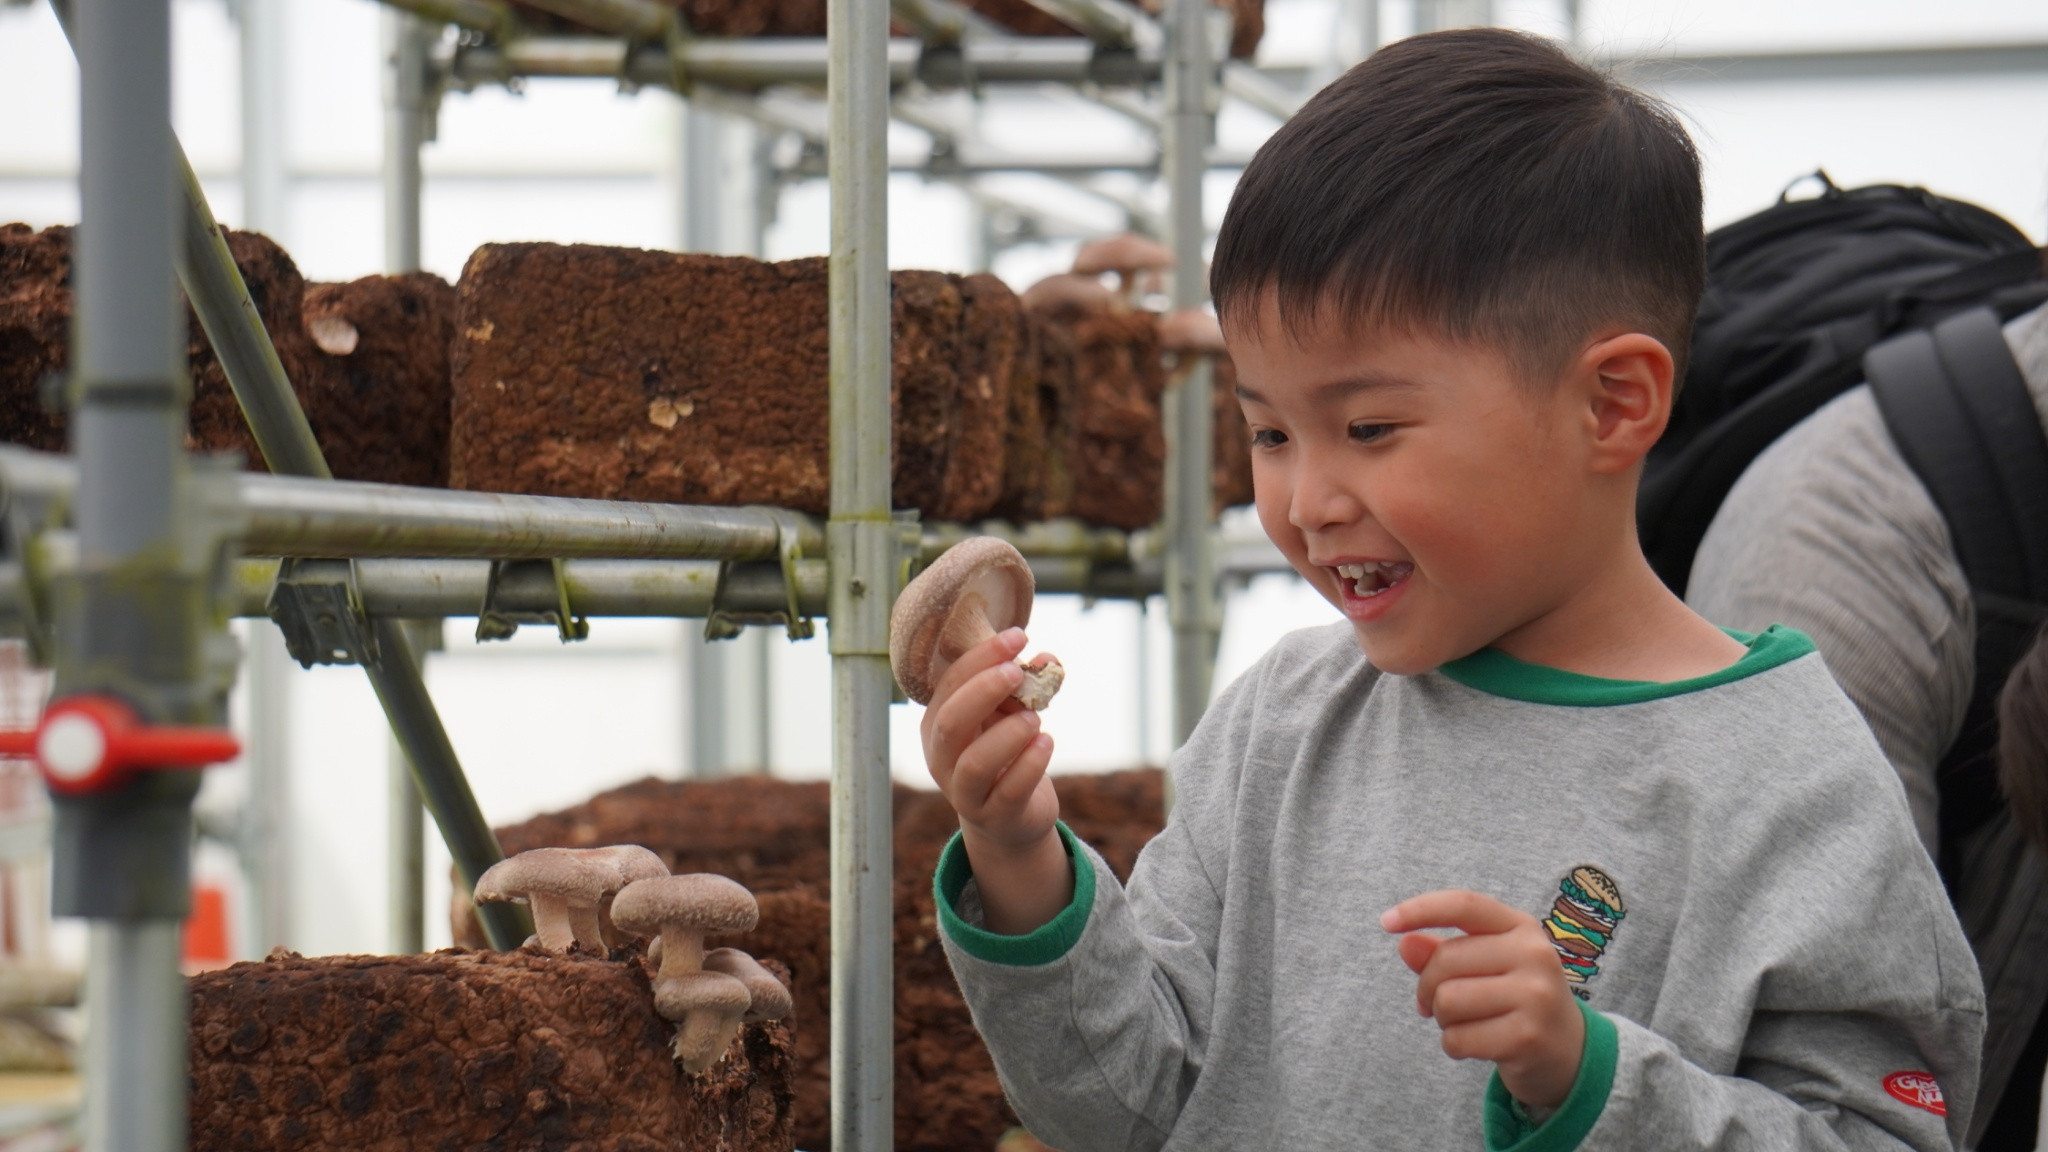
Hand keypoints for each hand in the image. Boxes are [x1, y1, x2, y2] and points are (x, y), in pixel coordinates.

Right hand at [921, 627, 1067, 933]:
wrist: (1009, 817)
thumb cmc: (1005, 753)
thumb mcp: (1008, 715)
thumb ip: (1023, 685)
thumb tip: (1047, 657)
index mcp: (937, 724)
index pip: (949, 684)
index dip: (982, 657)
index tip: (1018, 636)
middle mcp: (941, 757)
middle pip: (951, 721)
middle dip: (984, 690)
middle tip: (1017, 672)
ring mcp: (963, 791)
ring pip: (975, 762)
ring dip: (1009, 733)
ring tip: (1035, 718)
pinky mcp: (993, 816)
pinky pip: (1009, 791)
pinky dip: (1031, 764)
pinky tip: (1046, 742)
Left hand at [1382, 890, 1585, 1109]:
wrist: (1569, 1052)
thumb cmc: (1514, 999)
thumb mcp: (1485, 966)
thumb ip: (1442, 951)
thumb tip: (1404, 943)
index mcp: (1521, 927)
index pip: (1464, 905)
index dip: (1420, 909)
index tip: (1386, 922)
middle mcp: (1534, 954)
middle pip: (1444, 960)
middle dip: (1427, 988)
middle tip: (1437, 1005)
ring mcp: (1534, 995)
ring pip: (1447, 1001)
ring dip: (1442, 1019)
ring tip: (1464, 1023)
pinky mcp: (1527, 1036)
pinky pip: (1457, 1039)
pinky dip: (1454, 1046)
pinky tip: (1476, 1045)